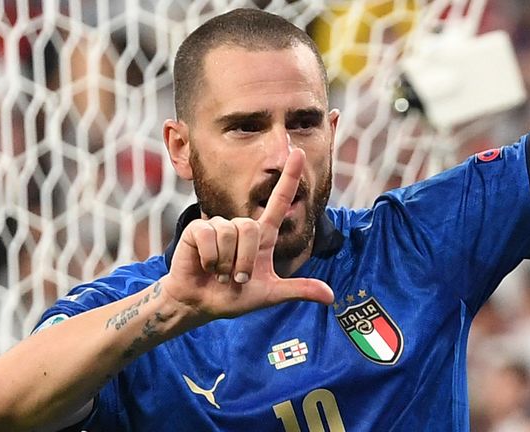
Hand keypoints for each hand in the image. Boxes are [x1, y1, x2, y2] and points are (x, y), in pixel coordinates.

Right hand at [163, 148, 333, 319]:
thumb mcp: (270, 294)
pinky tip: (205, 265)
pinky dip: (210, 258)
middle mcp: (242, 226)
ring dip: (227, 263)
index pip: (280, 200)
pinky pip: (211, 236)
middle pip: (251, 227)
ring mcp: (219, 225)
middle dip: (244, 261)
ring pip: (231, 233)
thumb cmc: (233, 297)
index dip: (290, 177)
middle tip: (236, 278)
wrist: (200, 304)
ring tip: (220, 274)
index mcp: (263, 235)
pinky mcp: (198, 230)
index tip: (298, 152)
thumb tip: (331, 297)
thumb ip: (299, 290)